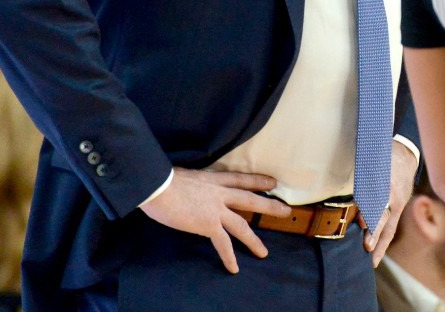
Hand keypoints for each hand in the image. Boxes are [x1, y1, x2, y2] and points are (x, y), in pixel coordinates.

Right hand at [140, 168, 289, 273]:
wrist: (158, 184)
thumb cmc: (162, 178)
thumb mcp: (183, 175)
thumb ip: (191, 183)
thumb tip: (185, 188)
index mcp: (213, 179)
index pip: (240, 178)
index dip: (257, 180)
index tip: (272, 181)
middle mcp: (219, 193)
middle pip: (250, 199)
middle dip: (269, 205)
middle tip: (286, 210)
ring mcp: (216, 209)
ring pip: (242, 226)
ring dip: (254, 240)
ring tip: (264, 252)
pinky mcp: (208, 224)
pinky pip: (223, 243)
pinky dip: (229, 257)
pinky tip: (234, 268)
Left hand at [362, 141, 417, 265]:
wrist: (406, 155)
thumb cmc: (383, 156)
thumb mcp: (372, 158)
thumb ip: (362, 172)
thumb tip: (344, 184)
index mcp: (386, 179)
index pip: (378, 199)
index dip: (370, 212)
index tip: (362, 222)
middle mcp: (393, 194)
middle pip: (384, 215)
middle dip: (375, 231)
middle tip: (367, 245)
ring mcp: (398, 203)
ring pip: (389, 226)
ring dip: (379, 242)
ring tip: (372, 258)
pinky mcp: (399, 208)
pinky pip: (391, 228)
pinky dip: (383, 241)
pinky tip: (375, 256)